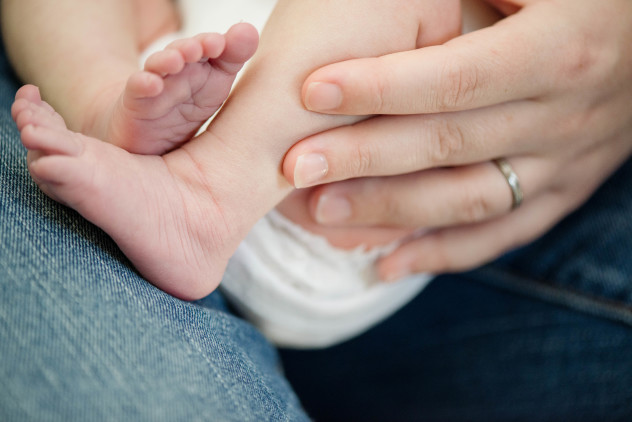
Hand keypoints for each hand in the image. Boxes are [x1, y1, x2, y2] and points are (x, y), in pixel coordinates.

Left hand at [282, 0, 631, 280]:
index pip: (455, 78)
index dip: (380, 86)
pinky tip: (386, 266)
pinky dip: (444, 254)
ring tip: (323, 215)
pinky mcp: (564, 190)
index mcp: (559, 50)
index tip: (312, 91)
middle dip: (365, 157)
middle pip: (449, 145)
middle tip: (296, 167)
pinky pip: (502, 234)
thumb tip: (395, 1)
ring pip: (469, 200)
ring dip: (392, 212)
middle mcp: (564, 116)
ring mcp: (567, 162)